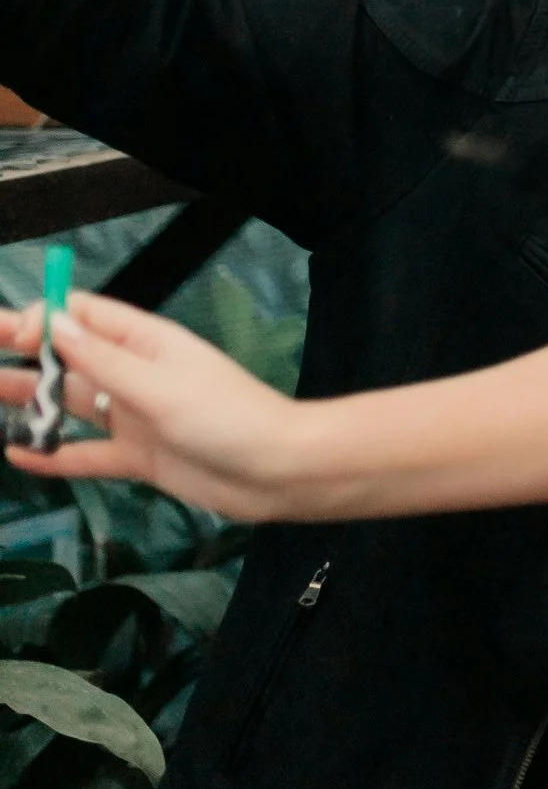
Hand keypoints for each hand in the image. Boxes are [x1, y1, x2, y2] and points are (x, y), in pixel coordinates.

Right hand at [1, 293, 305, 518]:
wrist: (279, 472)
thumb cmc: (229, 417)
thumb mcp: (160, 385)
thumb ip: (103, 360)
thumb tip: (53, 321)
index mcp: (147, 343)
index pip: (84, 316)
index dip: (44, 317)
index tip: (12, 333)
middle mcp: (136, 375)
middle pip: (69, 357)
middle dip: (24, 351)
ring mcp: (136, 417)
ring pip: (70, 405)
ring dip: (29, 401)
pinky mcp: (141, 457)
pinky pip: (86, 454)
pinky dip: (53, 455)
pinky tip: (16, 454)